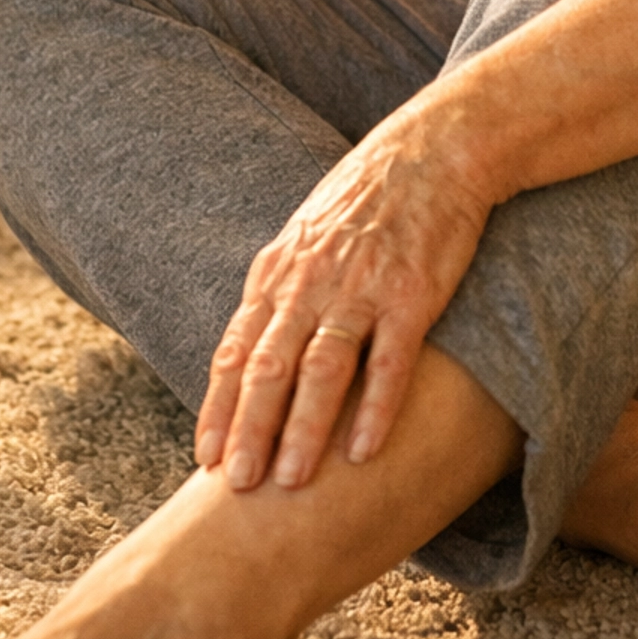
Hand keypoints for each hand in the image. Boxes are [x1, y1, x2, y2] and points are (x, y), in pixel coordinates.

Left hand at [194, 99, 491, 491]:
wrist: (432, 152)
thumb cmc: (365, 201)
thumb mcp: (304, 238)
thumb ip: (277, 293)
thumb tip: (248, 354)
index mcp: (278, 272)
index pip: (236, 350)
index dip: (220, 408)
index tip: (206, 459)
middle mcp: (311, 282)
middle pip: (270, 367)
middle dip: (251, 430)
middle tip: (239, 486)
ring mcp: (361, 288)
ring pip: (322, 369)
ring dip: (304, 429)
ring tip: (293, 481)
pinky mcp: (411, 294)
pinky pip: (389, 360)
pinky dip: (374, 407)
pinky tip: (365, 450)